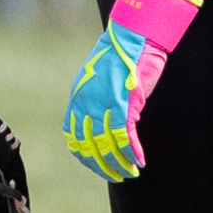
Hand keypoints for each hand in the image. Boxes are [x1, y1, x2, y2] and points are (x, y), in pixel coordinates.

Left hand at [63, 23, 168, 182]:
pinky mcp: (123, 103)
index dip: (85, 156)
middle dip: (103, 165)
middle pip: (90, 145)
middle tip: (116, 175)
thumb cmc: (119, 56)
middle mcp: (85, 103)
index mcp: (77, 98)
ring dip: (119, 163)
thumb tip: (98, 123)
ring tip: (129, 173)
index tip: (97, 166)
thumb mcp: (98, 80)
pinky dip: (132, 152)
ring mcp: (103, 104)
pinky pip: (125, 136)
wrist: (133, 36)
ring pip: (108, 144)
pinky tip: (138, 161)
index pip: (74, 137)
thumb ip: (94, 101)